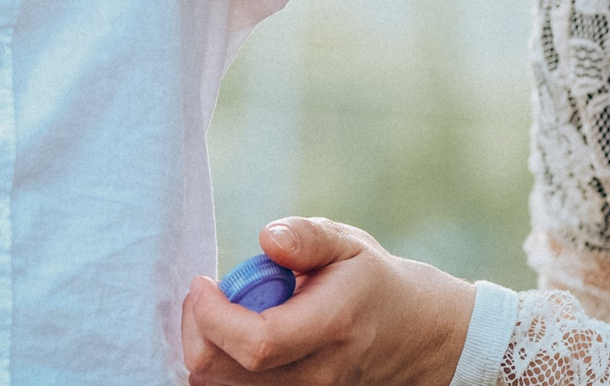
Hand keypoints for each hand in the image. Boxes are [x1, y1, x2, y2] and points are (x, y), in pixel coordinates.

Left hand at [181, 218, 473, 385]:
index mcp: (333, 326)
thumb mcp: (347, 244)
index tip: (203, 282)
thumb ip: (306, 237)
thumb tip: (267, 238)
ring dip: (207, 349)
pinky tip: (232, 337)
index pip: (257, 344)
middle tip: (206, 295)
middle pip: (226, 377)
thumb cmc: (370, 283)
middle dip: (198, 332)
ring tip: (224, 313)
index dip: (214, 316)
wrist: (411, 337)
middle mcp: (318, 375)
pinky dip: (221, 367)